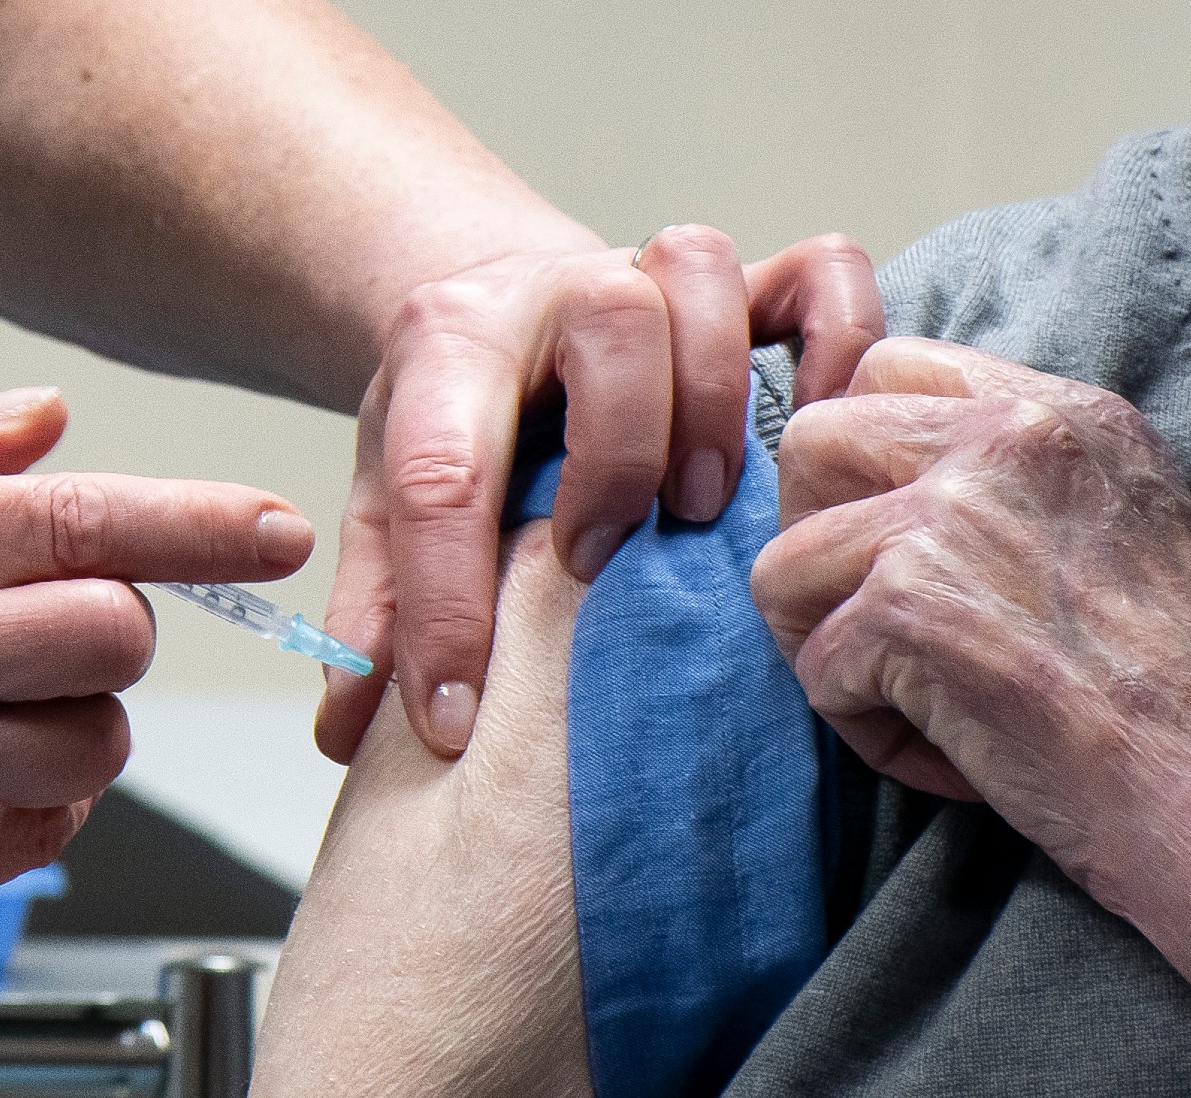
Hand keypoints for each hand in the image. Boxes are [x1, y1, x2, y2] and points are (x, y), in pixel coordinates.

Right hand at [0, 387, 313, 970]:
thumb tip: (45, 416)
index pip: (74, 520)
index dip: (198, 524)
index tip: (274, 528)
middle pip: (115, 635)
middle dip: (111, 631)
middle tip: (49, 635)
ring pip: (99, 740)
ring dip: (77, 724)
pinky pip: (53, 827)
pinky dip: (35, 802)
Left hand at [316, 229, 884, 760]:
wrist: (508, 305)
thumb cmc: (460, 416)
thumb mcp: (391, 498)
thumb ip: (374, 603)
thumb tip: (347, 731)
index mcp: (451, 346)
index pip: (443, 473)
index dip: (445, 608)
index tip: (454, 720)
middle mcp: (557, 291)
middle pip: (606, 319)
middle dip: (616, 453)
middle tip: (602, 562)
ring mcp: (659, 276)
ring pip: (705, 276)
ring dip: (716, 398)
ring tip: (708, 510)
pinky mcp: (749, 285)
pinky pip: (823, 273)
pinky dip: (842, 341)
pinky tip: (824, 432)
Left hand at [751, 338, 1190, 899]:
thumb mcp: (1132, 531)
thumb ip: (1025, 489)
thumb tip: (912, 499)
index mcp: (1061, 415)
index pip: (889, 368)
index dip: (859, 464)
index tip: (887, 545)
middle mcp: (1003, 441)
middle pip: (810, 444)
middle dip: (812, 543)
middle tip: (871, 626)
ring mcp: (949, 516)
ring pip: (783, 563)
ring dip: (827, 649)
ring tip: (914, 707)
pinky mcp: (908, 606)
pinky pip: (816, 665)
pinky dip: (866, 731)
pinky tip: (951, 758)